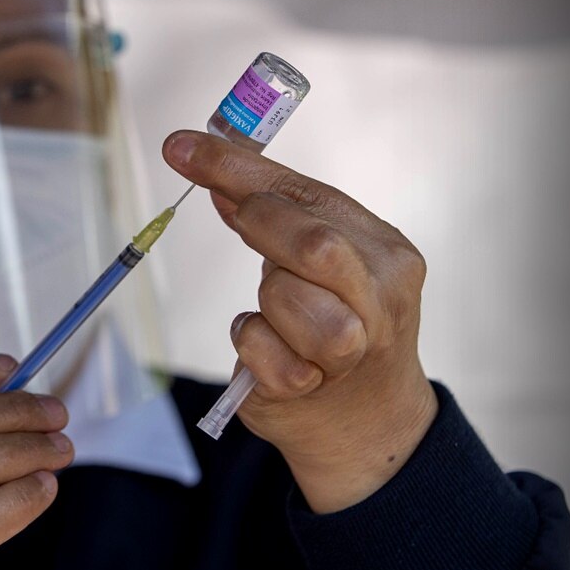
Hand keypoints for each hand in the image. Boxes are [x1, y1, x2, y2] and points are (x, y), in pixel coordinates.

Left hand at [163, 130, 437, 512]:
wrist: (369, 422)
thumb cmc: (341, 322)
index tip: (182, 147)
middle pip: (314, 245)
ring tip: (276, 309)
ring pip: (286, 297)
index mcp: (387, 251)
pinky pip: (260, 350)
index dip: (240, 169)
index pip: (310, 195)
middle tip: (242, 223)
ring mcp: (354, 348)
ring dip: (267, 298)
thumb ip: (276, 213)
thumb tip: (203, 158)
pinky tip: (270, 350)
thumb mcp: (326, 261)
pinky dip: (252, 342)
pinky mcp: (312, 388)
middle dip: (263, 226)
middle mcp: (381, 297)